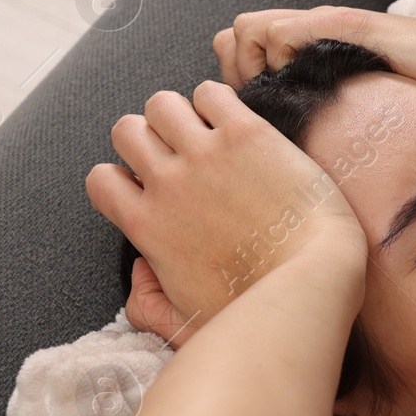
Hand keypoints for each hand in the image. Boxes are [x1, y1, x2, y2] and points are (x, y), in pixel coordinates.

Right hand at [86, 81, 366, 347]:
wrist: (313, 279)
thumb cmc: (257, 309)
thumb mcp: (184, 324)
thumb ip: (145, 304)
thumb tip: (138, 269)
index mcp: (146, 225)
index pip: (101, 179)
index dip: (126, 178)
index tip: (155, 186)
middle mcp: (167, 183)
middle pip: (126, 129)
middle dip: (150, 137)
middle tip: (184, 154)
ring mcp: (206, 154)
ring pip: (162, 103)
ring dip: (181, 113)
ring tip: (211, 133)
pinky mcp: (248, 134)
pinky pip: (212, 91)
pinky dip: (218, 99)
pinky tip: (239, 123)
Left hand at [213, 4, 415, 107]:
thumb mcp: (382, 107)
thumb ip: (351, 112)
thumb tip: (325, 156)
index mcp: (319, 50)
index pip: (243, 48)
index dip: (239, 79)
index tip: (260, 116)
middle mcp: (314, 32)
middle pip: (232, 35)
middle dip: (235, 72)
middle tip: (263, 108)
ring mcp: (327, 25)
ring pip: (247, 30)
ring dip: (253, 66)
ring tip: (284, 98)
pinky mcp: (345, 26)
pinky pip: (281, 34)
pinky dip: (280, 60)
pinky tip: (309, 88)